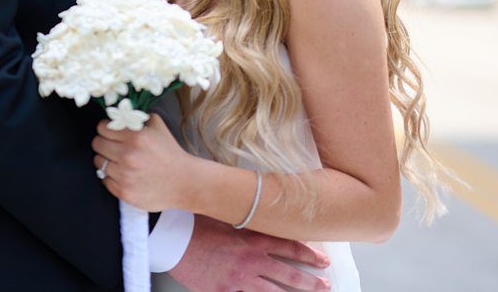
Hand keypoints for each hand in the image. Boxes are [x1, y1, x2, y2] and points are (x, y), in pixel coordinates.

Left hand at [92, 113, 192, 210]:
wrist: (185, 182)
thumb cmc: (170, 153)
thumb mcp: (158, 127)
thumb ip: (138, 116)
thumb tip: (120, 112)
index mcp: (135, 137)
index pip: (102, 128)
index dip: (106, 129)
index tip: (111, 132)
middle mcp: (128, 155)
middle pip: (97, 144)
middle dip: (104, 143)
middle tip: (114, 147)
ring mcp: (125, 176)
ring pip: (98, 162)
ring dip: (106, 160)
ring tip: (119, 162)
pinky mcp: (124, 192)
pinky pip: (104, 180)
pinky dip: (111, 177)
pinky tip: (123, 175)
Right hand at [168, 215, 330, 291]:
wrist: (171, 238)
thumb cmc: (194, 222)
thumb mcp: (224, 216)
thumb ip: (246, 219)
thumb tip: (261, 213)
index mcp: (252, 239)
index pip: (290, 247)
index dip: (309, 255)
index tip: (322, 259)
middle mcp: (250, 261)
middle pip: (290, 274)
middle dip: (312, 281)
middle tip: (326, 283)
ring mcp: (239, 280)